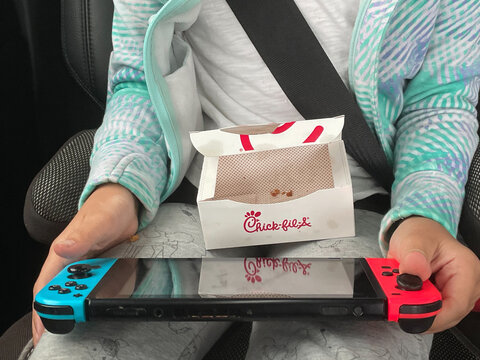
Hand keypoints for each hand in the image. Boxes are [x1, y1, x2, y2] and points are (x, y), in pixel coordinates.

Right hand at [32, 183, 138, 345]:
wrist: (126, 201)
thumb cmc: (106, 207)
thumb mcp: (97, 223)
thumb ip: (81, 237)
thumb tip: (62, 249)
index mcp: (62, 254)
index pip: (45, 288)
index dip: (42, 310)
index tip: (43, 330)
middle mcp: (71, 262)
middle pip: (63, 294)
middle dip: (66, 311)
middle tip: (77, 322)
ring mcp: (87, 265)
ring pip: (81, 292)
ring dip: (84, 303)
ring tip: (94, 312)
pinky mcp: (102, 266)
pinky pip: (98, 285)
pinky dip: (100, 294)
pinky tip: (107, 299)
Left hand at [387, 216, 479, 332]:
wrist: (417, 232)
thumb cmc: (420, 233)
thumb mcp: (413, 239)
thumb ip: (413, 257)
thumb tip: (414, 273)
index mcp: (466, 268)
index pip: (456, 304)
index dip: (432, 314)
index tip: (408, 313)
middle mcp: (468, 283)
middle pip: (448, 313)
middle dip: (421, 312)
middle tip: (397, 302)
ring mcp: (458, 292)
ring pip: (439, 315)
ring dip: (417, 307)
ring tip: (400, 291)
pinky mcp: (446, 297)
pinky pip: (432, 309)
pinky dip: (416, 305)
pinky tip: (407, 293)